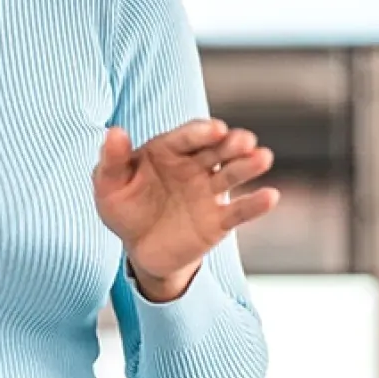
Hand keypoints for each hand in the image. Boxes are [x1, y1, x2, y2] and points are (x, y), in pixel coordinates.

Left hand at [93, 118, 279, 301]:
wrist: (139, 248)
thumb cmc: (124, 207)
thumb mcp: (108, 185)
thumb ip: (112, 159)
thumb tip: (115, 131)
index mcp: (167, 150)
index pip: (187, 136)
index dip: (201, 132)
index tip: (215, 129)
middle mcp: (193, 166)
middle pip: (216, 150)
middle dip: (231, 144)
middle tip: (244, 140)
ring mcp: (208, 191)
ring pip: (232, 174)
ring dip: (248, 165)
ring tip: (262, 157)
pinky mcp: (218, 220)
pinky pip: (238, 211)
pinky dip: (255, 204)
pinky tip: (270, 196)